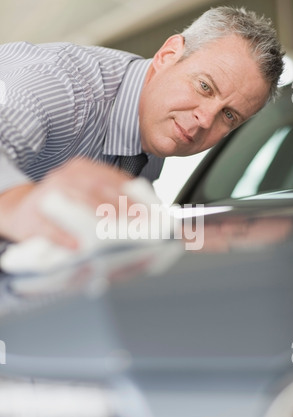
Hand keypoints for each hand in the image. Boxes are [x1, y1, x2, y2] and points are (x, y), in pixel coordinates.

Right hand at [0, 159, 132, 248]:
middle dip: (121, 206)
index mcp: (80, 169)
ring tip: (115, 230)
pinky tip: (77, 245)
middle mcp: (65, 178)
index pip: (111, 177)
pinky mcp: (32, 218)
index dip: (132, 193)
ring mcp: (48, 196)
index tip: (149, 209)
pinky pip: (49, 228)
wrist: (18, 209)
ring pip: (75, 203)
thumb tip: (142, 212)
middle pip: (97, 189)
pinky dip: (63, 237)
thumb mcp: (82, 190)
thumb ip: (107, 195)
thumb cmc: (60, 202)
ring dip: (98, 217)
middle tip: (139, 222)